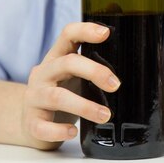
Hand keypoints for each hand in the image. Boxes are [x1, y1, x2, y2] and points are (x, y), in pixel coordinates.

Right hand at [22, 23, 120, 147]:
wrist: (31, 118)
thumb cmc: (61, 92)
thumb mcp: (74, 75)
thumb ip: (92, 68)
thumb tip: (131, 70)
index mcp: (57, 57)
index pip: (68, 35)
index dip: (85, 30)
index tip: (106, 33)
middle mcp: (43, 73)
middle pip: (67, 63)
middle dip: (94, 72)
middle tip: (115, 85)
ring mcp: (35, 96)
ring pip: (57, 97)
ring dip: (84, 106)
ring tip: (105, 115)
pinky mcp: (31, 121)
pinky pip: (43, 126)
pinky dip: (59, 129)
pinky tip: (73, 132)